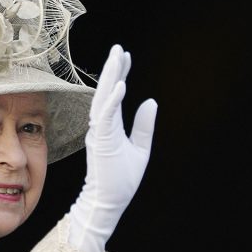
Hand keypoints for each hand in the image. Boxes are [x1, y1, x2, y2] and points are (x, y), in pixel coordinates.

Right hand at [68, 44, 157, 251]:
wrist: (109, 203)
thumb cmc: (121, 180)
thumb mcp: (140, 149)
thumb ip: (144, 126)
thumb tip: (151, 101)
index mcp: (110, 127)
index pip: (114, 95)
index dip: (119, 75)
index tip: (124, 56)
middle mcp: (102, 127)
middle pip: (106, 91)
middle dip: (112, 69)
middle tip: (118, 48)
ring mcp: (100, 133)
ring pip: (103, 98)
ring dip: (110, 77)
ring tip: (117, 57)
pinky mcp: (101, 141)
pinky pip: (106, 116)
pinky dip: (113, 100)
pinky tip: (121, 85)